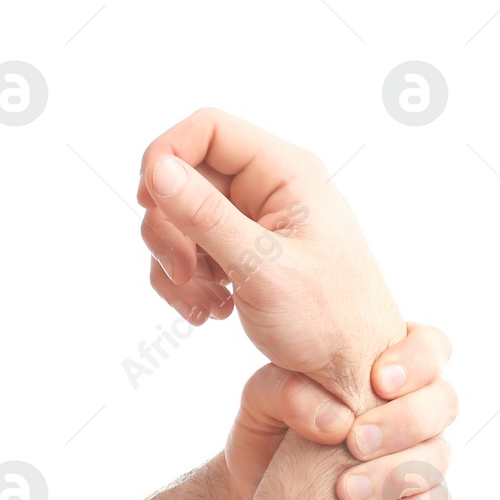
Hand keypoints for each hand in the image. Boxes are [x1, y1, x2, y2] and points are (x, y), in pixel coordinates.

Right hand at [136, 109, 405, 410]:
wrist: (352, 370)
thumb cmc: (330, 320)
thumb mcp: (261, 267)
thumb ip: (206, 216)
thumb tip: (158, 171)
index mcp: (286, 173)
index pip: (207, 129)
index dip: (166, 156)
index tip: (147, 201)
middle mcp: (267, 188)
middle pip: (183, 177)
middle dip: (169, 229)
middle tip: (181, 273)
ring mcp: (252, 220)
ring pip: (178, 218)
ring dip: (175, 264)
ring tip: (206, 303)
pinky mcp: (240, 250)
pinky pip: (187, 250)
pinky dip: (185, 282)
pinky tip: (211, 309)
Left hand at [224, 322, 455, 499]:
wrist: (258, 488)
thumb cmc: (268, 429)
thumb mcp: (261, 398)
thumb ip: (288, 391)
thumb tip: (335, 419)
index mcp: (383, 367)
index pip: (430, 346)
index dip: (417, 361)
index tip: (377, 382)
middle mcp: (410, 407)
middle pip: (443, 402)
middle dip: (404, 422)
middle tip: (356, 443)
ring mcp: (418, 453)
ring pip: (439, 456)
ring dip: (396, 474)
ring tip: (347, 492)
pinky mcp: (414, 499)